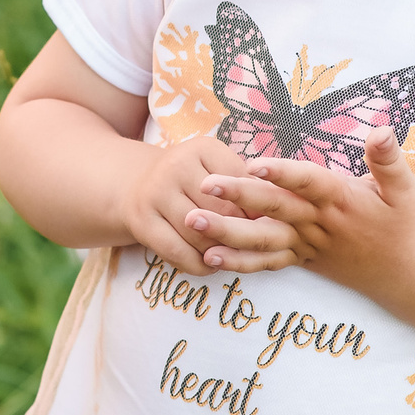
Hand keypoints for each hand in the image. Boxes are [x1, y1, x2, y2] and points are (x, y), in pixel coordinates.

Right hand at [121, 136, 252, 274]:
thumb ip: (245, 186)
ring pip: (200, 235)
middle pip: (221, 213)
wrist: (138, 186)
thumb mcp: (218, 170)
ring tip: (232, 256)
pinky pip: (177, 252)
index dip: (255, 210)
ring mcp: (155, 193)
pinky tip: (210, 264)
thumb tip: (275, 215)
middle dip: (239, 234)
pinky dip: (199, 265)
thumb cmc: (193, 180)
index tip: (265, 224)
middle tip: (251, 246)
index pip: (240, 186)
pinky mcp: (142, 222)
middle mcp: (176, 166)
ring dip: (220, 252)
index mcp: (202, 148)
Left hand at [185, 127, 414, 300]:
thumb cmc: (407, 225)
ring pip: (262, 239)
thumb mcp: (406, 189)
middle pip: (274, 208)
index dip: (282, 172)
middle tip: (204, 187)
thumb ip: (388, 159)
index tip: (254, 162)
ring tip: (192, 223)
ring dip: (226, 232)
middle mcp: (319, 223)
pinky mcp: (302, 260)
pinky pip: (267, 263)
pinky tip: (208, 257)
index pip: (308, 181)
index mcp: (341, 199)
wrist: (409, 274)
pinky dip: (239, 262)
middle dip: (238, 196)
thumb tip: (382, 128)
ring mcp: (307, 245)